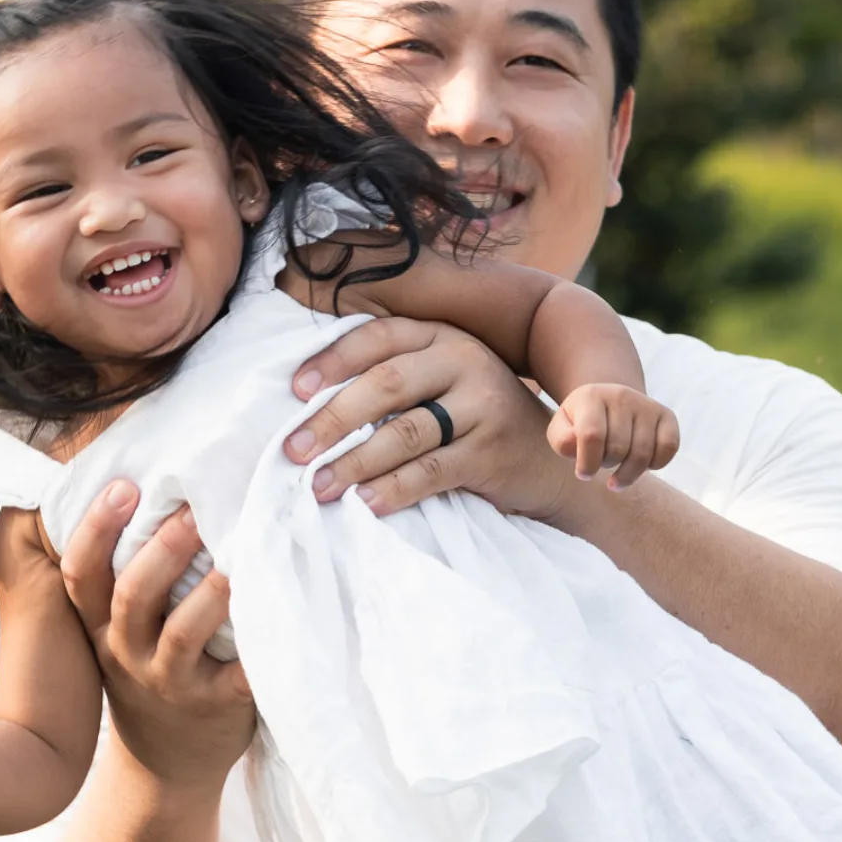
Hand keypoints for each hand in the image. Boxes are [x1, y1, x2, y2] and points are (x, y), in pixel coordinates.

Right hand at [59, 481, 254, 786]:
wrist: (168, 764)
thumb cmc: (150, 671)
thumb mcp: (117, 632)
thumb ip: (123, 577)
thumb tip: (142, 482)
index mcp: (99, 626)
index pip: (81, 575)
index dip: (94, 530)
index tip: (123, 485)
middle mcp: (127, 653)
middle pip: (132, 597)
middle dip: (162, 551)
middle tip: (194, 508)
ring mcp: (171, 682)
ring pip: (182, 635)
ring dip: (209, 595)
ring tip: (236, 559)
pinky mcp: (216, 706)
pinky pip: (237, 677)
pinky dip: (256, 651)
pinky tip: (278, 616)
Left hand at [284, 318, 570, 520]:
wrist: (548, 462)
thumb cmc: (475, 423)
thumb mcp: (443, 385)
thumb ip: (395, 381)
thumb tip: (310, 405)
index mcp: (442, 336)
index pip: (379, 337)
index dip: (333, 360)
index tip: (295, 391)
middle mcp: (464, 361)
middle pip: (386, 384)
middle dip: (334, 419)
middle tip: (293, 450)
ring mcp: (483, 405)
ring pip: (405, 432)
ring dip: (355, 463)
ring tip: (319, 487)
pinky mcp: (492, 451)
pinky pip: (431, 470)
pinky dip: (394, 489)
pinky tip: (365, 504)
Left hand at [547, 384, 679, 487]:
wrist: (609, 405)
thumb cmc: (580, 425)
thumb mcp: (561, 430)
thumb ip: (562, 441)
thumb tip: (578, 445)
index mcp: (591, 397)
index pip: (592, 436)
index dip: (588, 463)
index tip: (583, 474)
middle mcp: (622, 395)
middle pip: (618, 448)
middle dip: (607, 466)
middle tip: (601, 464)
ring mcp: (646, 405)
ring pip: (643, 454)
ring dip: (628, 473)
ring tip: (617, 474)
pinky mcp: (666, 416)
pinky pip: (668, 448)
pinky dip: (655, 465)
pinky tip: (641, 465)